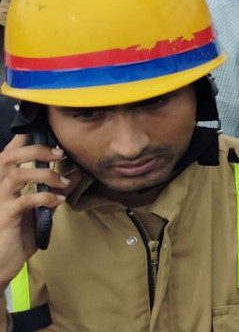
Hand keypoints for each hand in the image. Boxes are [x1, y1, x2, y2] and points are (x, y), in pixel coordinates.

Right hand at [0, 136, 70, 286]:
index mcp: (4, 182)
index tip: (47, 132)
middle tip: (59, 153)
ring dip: (45, 175)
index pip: (9, 152)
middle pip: (8, 156)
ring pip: (16, 175)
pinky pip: (25, 200)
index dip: (24, 138)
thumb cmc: (18, 233)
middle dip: (36, 150)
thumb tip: (76, 173)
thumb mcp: (40, 208)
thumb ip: (54, 189)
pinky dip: (46, 197)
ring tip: (63, 183)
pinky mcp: (5, 217)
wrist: (2, 262)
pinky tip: (59, 201)